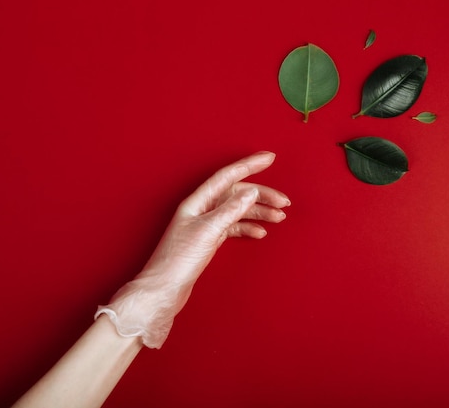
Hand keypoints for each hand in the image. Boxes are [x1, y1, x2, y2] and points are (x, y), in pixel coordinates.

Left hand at [96, 151, 289, 347]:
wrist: (164, 289)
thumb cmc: (178, 261)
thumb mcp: (208, 231)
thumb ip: (230, 210)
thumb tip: (251, 192)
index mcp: (198, 201)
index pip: (228, 176)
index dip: (250, 165)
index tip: (270, 158)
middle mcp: (202, 209)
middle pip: (237, 194)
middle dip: (262, 195)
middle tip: (284, 202)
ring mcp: (206, 224)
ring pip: (238, 211)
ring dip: (259, 213)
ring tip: (279, 218)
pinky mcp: (208, 240)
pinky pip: (233, 227)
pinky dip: (248, 227)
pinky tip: (260, 232)